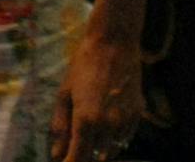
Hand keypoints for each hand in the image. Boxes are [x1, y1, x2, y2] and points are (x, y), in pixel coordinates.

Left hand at [51, 30, 143, 161]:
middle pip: (95, 159)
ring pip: (111, 152)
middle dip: (83, 157)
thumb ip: (60, 127)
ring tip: (87, 138)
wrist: (114, 42)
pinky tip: (104, 126)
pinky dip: (113, 140)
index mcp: (86, 120)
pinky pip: (124, 139)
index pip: (78, 158)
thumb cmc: (83, 65)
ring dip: (98, 151)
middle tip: (73, 149)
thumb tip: (56, 154)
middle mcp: (108, 125)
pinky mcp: (138, 116)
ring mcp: (126, 122)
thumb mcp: (65, 94)